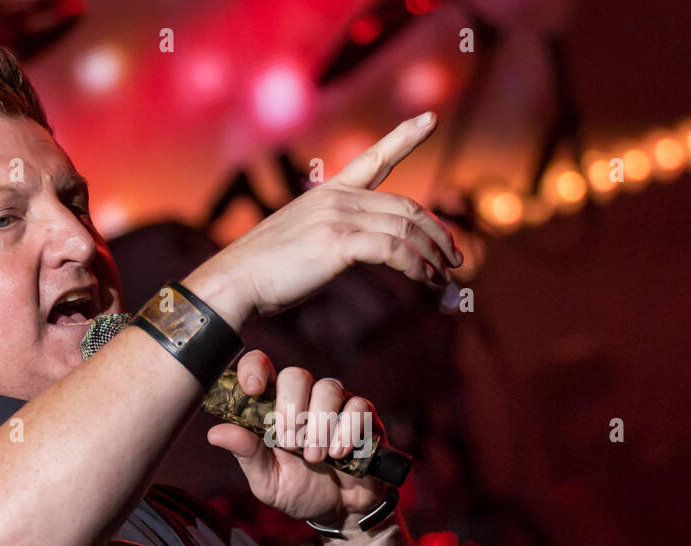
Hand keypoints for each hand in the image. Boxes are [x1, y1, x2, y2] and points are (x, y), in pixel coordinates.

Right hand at [183, 111, 463, 323]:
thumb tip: (360, 249)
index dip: (405, 137)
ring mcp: (338, 217)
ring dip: (432, 255)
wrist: (236, 280)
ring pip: (405, 229)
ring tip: (445, 277)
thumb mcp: (305, 241)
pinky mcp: (339, 243)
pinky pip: (393, 250)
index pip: (374, 158)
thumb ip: (335, 235)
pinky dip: (417, 266)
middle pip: (406, 207)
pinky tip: (426, 280)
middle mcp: (337, 197)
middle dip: (437, 233)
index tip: (430, 119)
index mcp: (330, 192)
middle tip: (455, 258)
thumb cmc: (267, 270)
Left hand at [205, 350, 390, 523]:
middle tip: (290, 444)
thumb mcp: (267, 480)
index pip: (261, 366)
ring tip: (315, 457)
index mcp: (273, 406)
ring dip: (319, 428)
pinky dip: (346, 433)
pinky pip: (358, 407)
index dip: (254, 368)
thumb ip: (246, 454)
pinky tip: (339, 454)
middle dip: (290, 411)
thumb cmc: (299, 490)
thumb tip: (215, 433)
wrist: (339, 511)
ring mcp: (335, 403)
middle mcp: (304, 397)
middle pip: (296, 374)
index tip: (254, 389)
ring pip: (328, 389)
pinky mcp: (364, 415)